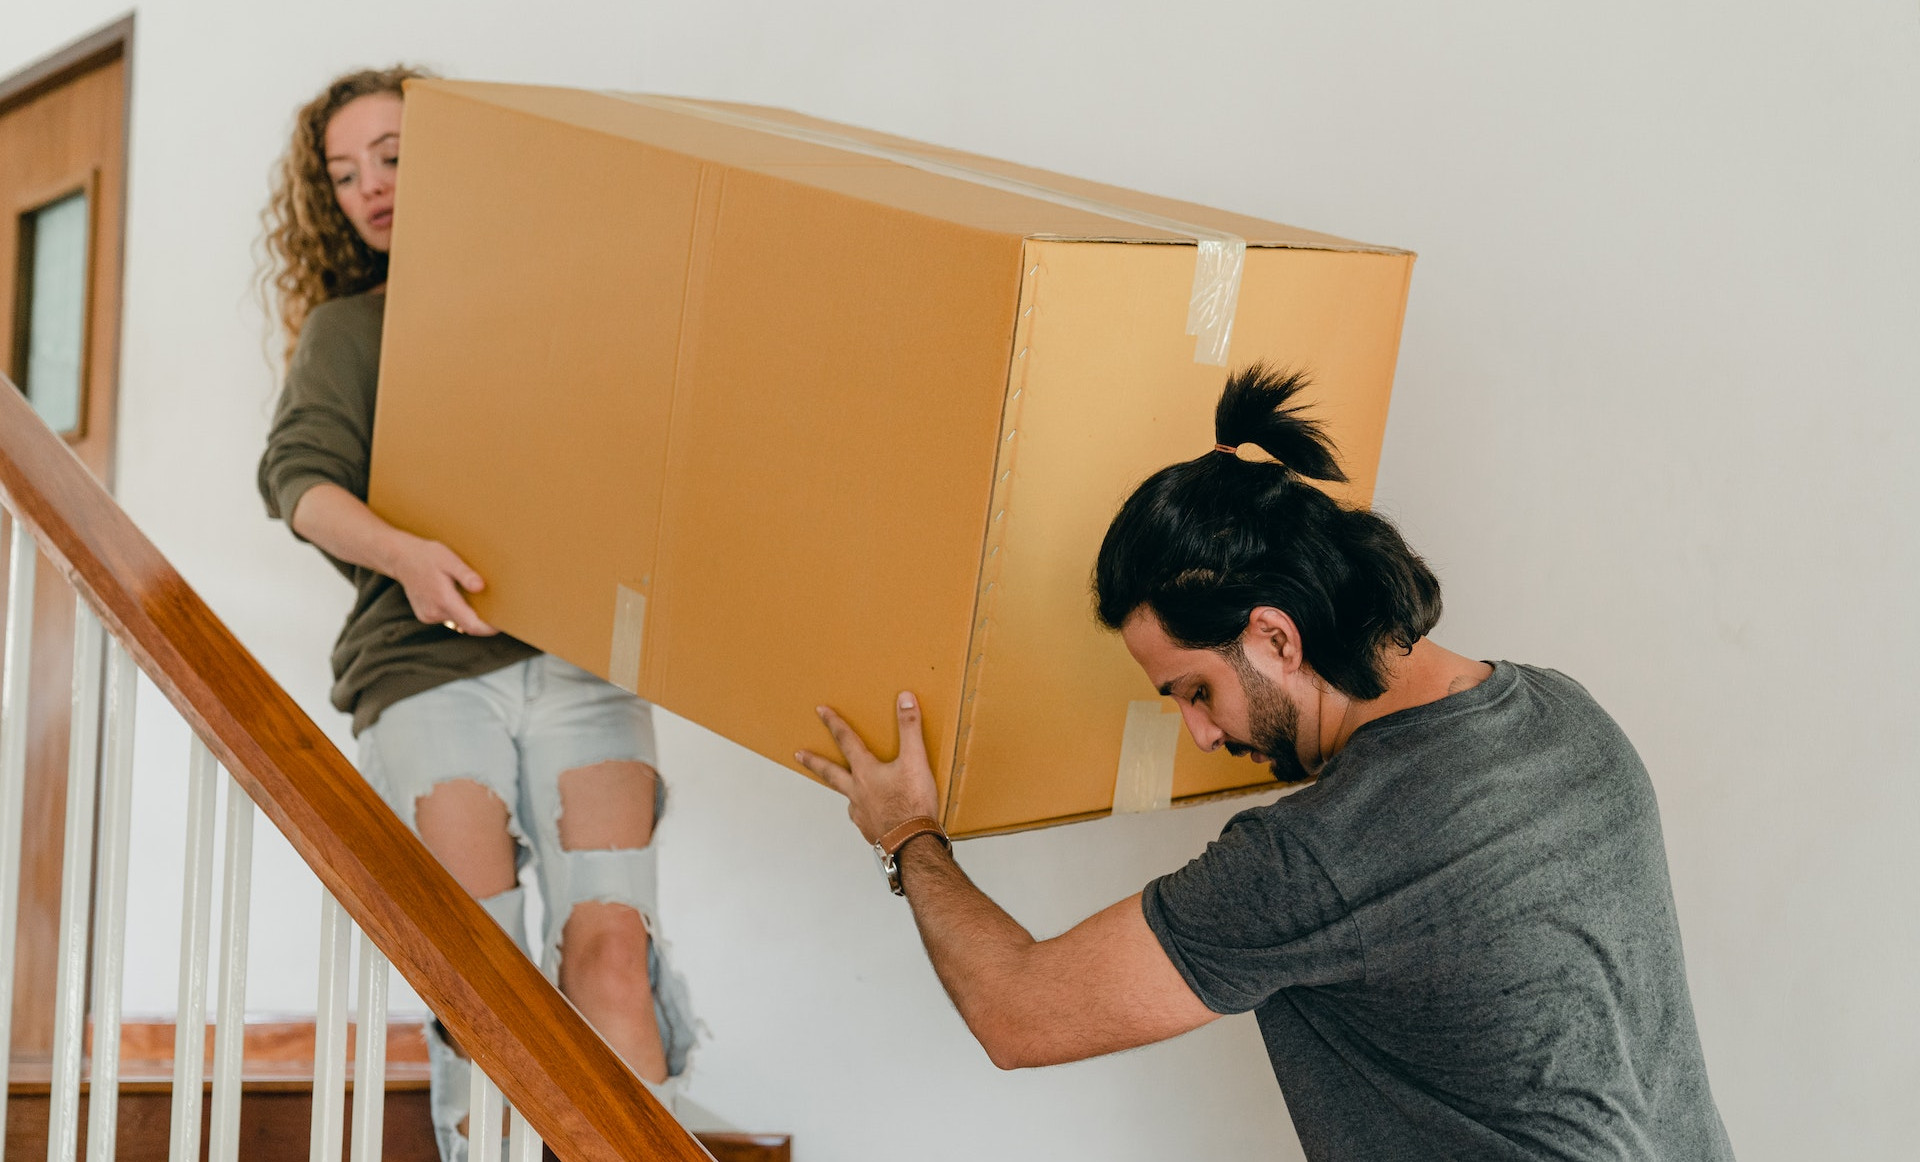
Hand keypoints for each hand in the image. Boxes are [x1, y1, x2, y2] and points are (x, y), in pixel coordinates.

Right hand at [390, 536, 498, 635]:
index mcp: (444, 600)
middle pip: (465, 623)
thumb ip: (465, 574)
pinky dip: (454, 609)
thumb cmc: (426, 556)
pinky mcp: (425, 615)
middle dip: (480, 617)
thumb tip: (480, 587)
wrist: (400, 558)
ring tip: (469, 593)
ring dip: (466, 612)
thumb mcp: (449, 559)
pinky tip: (452, 593)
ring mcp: (428, 616)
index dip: (488, 629)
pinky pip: (446, 617)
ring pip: (456, 620)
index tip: (502, 625)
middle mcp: (435, 612)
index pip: (471, 625)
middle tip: (493, 604)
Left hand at [796, 692, 940, 843]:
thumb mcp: (915, 760)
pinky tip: (873, 812)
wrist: (912, 843)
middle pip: (830, 773)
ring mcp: (861, 813)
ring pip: (847, 797)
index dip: (834, 723)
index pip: (846, 741)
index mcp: (865, 772)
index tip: (821, 711)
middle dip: (814, 761)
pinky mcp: (870, 830)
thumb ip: (910, 728)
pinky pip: (862, 817)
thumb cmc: (912, 804)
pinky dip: (864, 812)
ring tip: (848, 787)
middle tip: (799, 755)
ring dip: (844, 789)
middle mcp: (857, 792)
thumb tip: (904, 699)